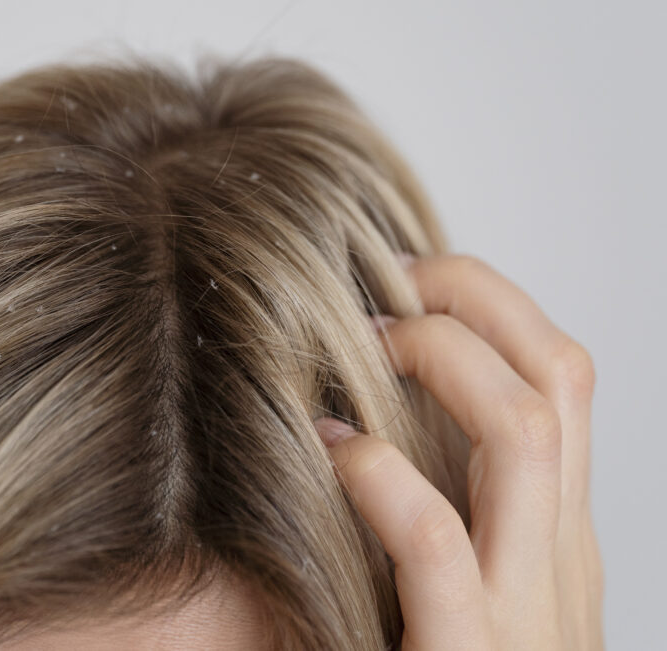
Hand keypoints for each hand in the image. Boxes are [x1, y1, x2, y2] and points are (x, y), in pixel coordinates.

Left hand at [315, 254, 603, 649]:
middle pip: (560, 373)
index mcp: (554, 532)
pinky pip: (441, 544)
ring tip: (360, 344)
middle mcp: (559, 555)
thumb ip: (444, 502)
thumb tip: (367, 407)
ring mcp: (528, 610)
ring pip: (523, 432)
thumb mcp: (462, 580)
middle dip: (470, 298)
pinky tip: (329, 450)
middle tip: (377, 286)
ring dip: (437, 361)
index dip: (489, 302)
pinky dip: (381, 476)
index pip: (560, 375)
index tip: (401, 279)